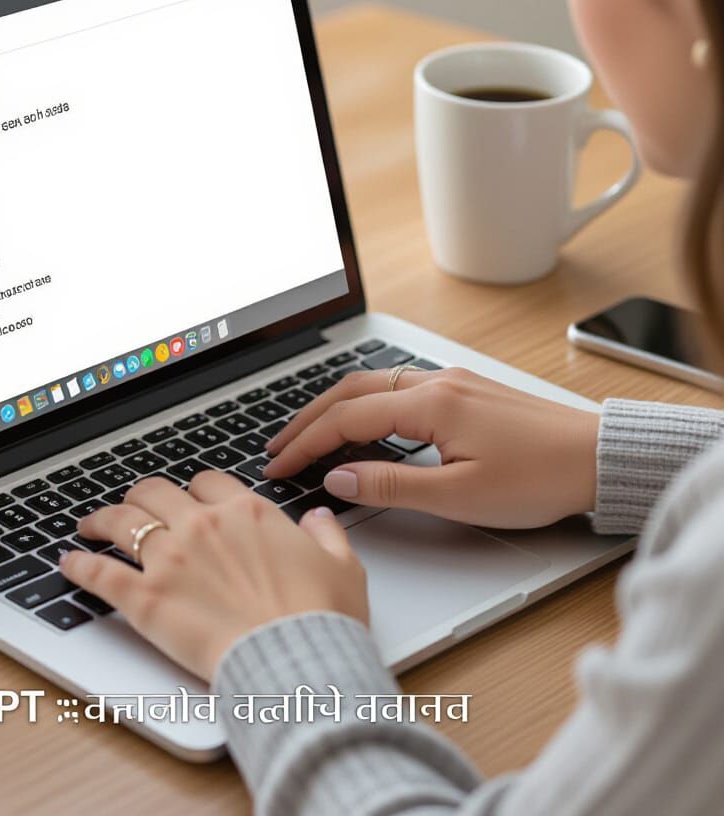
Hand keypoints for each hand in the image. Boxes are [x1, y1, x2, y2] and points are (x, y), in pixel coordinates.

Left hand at [61, 470, 368, 681]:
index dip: (196, 490)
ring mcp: (170, 559)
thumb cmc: (320, 618)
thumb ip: (327, 535)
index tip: (190, 500)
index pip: (207, 482)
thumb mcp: (343, 566)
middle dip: (142, 496)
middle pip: (156, 492)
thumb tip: (319, 518)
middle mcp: (203, 525)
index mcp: (247, 512)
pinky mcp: (146, 598)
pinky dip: (80, 567)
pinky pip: (100, 573)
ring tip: (90, 524)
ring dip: (102, 519)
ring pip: (122, 521)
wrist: (295, 660)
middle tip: (132, 506)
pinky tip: (68, 564)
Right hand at [263, 366, 598, 527]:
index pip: (346, 419)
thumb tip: (338, 478)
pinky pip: (397, 387)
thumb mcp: (461, 496)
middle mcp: (436, 383)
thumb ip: (393, 486)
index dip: (305, 443)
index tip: (278, 465)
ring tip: (308, 433)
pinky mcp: (464, 390)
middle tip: (277, 445)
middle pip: (350, 391)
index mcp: (431, 404)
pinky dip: (364, 404)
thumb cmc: (541, 478)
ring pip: (373, 385)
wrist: (600, 457)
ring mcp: (451, 382)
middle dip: (308, 417)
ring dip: (334, 407)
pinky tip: (361, 423)